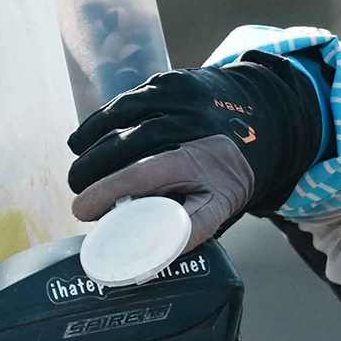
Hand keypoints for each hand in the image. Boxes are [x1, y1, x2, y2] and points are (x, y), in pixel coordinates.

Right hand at [66, 54, 326, 253]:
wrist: (263, 122)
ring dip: (89, 143)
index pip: (138, 175)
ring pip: (116, 117)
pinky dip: (100, 121)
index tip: (81, 210)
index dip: (105, 193)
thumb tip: (152, 259)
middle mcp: (180, 122)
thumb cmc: (232, 172)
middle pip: (120, 145)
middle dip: (90, 171)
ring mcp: (171, 96)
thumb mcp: (223, 205)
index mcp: (192, 157)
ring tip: (77, 170)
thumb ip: (193, 228)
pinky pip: (124, 101)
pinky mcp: (165, 82)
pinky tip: (84, 139)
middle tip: (78, 197)